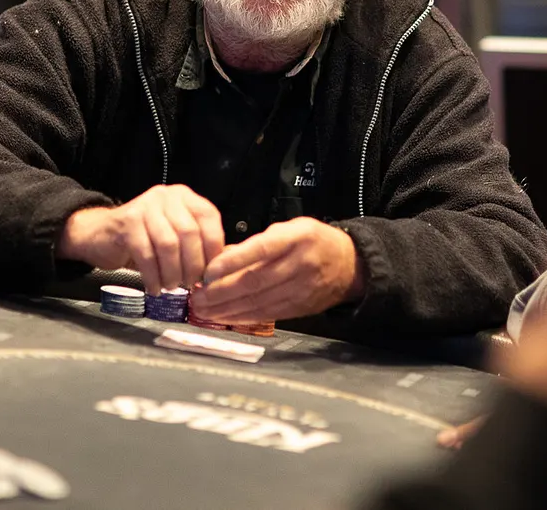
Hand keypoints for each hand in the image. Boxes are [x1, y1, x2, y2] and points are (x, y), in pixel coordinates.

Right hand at [57, 185, 224, 292]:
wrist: (100, 235)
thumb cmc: (144, 239)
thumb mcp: (174, 234)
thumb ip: (197, 243)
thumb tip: (221, 268)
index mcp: (184, 196)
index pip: (209, 218)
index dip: (213, 248)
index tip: (211, 273)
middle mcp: (166, 196)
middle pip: (189, 233)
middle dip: (193, 265)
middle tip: (190, 284)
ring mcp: (145, 207)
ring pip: (169, 245)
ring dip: (173, 273)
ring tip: (171, 287)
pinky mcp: (127, 223)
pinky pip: (147, 255)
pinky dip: (153, 277)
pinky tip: (154, 289)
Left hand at [190, 217, 362, 323]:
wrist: (349, 265)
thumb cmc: (313, 241)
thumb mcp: (289, 230)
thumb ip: (258, 243)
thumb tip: (221, 259)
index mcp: (297, 237)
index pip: (260, 250)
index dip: (232, 262)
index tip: (207, 272)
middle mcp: (300, 263)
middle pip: (255, 281)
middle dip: (221, 292)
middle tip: (197, 296)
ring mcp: (302, 288)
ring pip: (259, 302)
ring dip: (227, 309)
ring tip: (203, 310)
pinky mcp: (301, 308)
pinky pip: (267, 314)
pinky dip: (243, 316)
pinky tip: (225, 317)